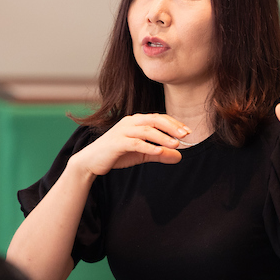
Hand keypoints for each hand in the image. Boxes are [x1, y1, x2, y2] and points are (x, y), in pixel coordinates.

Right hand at [68, 113, 186, 176]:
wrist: (91, 161)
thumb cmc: (117, 155)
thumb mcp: (142, 154)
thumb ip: (160, 154)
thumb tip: (179, 157)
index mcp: (136, 121)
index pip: (159, 118)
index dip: (174, 124)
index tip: (188, 132)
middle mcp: (129, 122)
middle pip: (154, 119)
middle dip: (171, 127)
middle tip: (185, 135)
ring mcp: (122, 131)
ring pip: (146, 130)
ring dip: (163, 137)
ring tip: (176, 144)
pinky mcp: (116, 143)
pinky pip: (135, 143)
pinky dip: (149, 147)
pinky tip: (159, 152)